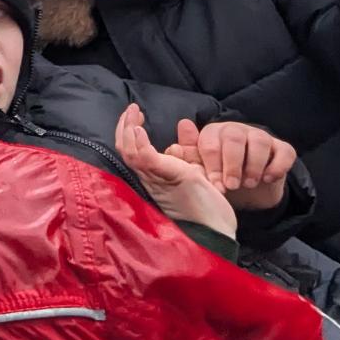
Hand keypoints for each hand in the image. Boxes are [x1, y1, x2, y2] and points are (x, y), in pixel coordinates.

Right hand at [114, 103, 237, 237]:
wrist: (216, 231)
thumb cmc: (206, 207)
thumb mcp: (194, 175)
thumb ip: (184, 159)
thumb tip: (174, 146)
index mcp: (154, 179)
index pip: (132, 152)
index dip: (128, 133)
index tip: (135, 115)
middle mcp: (150, 180)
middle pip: (125, 150)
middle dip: (124, 126)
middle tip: (131, 108)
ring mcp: (156, 180)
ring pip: (130, 152)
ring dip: (128, 129)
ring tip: (133, 112)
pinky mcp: (169, 179)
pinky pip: (145, 159)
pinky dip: (138, 143)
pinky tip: (138, 128)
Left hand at [170, 119, 294, 210]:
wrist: (248, 193)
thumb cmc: (219, 177)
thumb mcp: (202, 171)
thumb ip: (188, 156)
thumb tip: (179, 136)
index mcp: (214, 134)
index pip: (210, 142)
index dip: (211, 164)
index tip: (214, 185)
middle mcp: (237, 131)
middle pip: (233, 137)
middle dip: (232, 164)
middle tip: (231, 186)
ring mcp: (261, 138)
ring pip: (259, 142)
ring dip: (253, 166)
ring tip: (248, 184)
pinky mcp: (282, 149)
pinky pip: (284, 152)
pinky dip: (277, 166)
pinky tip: (268, 179)